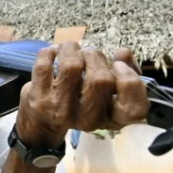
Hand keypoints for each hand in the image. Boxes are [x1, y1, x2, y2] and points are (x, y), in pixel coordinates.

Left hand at [16, 42, 149, 147]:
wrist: (42, 123)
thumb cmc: (80, 102)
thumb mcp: (107, 94)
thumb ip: (125, 72)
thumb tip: (123, 53)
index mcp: (109, 118)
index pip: (134, 110)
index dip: (130, 82)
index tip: (118, 65)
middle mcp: (87, 119)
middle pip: (101, 79)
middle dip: (95, 56)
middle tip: (88, 54)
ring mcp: (60, 110)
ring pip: (71, 67)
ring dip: (72, 49)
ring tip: (71, 50)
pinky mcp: (38, 99)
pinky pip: (45, 64)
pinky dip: (50, 51)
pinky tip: (53, 53)